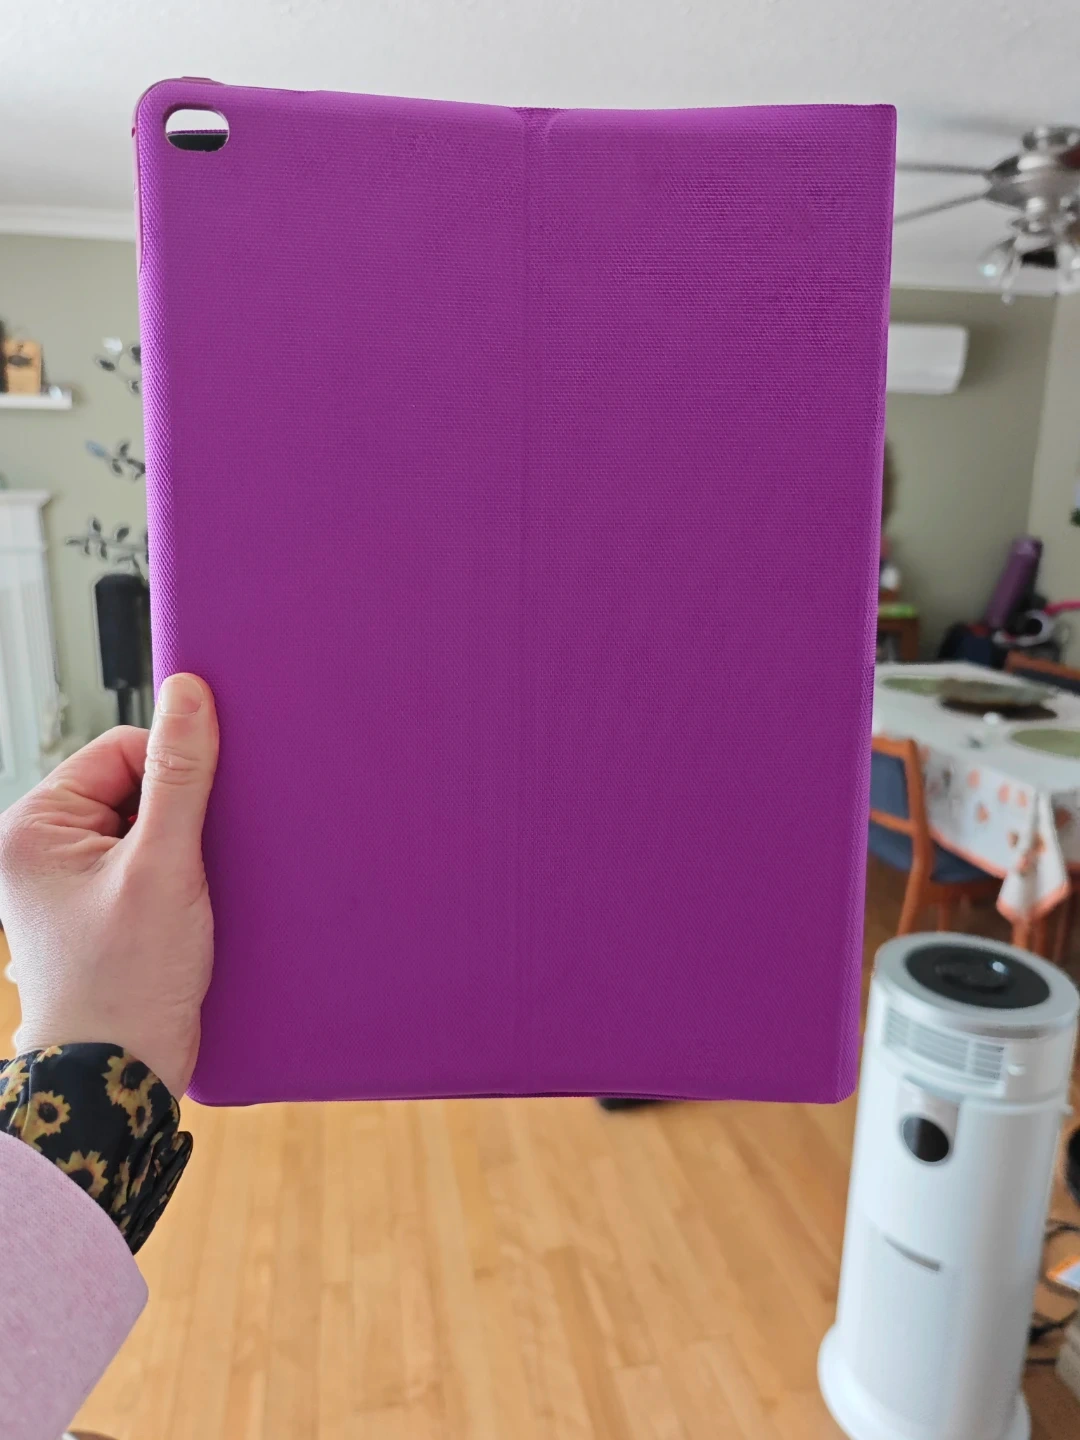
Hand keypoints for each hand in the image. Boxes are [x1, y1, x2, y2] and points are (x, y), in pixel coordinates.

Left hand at [0, 674, 218, 1097]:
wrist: (117, 1080)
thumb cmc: (124, 984)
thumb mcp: (163, 867)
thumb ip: (179, 774)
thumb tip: (189, 691)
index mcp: (32, 826)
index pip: (119, 749)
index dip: (172, 771)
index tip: (204, 814)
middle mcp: (38, 849)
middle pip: (133, 786)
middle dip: (178, 817)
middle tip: (193, 864)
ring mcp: (64, 883)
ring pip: (145, 826)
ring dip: (182, 850)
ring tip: (189, 894)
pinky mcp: (94, 911)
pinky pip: (145, 864)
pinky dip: (178, 879)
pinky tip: (190, 909)